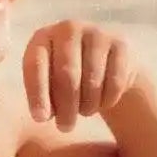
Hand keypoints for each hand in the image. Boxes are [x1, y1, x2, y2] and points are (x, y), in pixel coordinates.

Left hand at [23, 22, 137, 132]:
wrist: (104, 62)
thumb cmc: (66, 79)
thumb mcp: (47, 84)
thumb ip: (41, 97)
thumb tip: (42, 116)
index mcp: (42, 37)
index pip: (35, 66)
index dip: (37, 94)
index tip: (40, 120)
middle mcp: (68, 29)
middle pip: (67, 76)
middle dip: (66, 108)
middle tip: (65, 127)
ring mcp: (96, 33)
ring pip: (92, 82)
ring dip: (87, 106)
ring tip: (84, 111)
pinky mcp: (121, 44)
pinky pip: (114, 82)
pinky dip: (107, 100)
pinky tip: (102, 101)